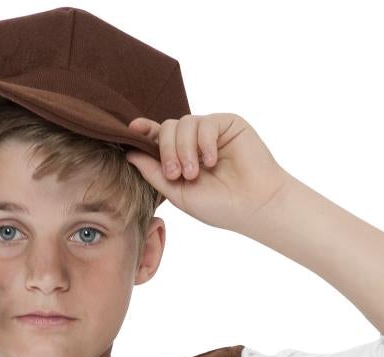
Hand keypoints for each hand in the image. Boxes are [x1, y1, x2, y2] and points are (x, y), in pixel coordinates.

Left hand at [125, 113, 290, 230]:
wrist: (253, 206)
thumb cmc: (219, 206)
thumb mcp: (179, 194)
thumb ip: (154, 173)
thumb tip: (129, 153)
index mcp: (181, 158)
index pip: (158, 138)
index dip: (144, 131)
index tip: (132, 129)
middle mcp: (194, 142)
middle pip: (167, 128)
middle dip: (166, 150)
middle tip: (175, 174)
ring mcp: (210, 132)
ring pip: (183, 123)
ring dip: (184, 149)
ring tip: (194, 173)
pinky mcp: (227, 124)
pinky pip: (204, 122)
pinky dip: (203, 143)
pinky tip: (212, 161)